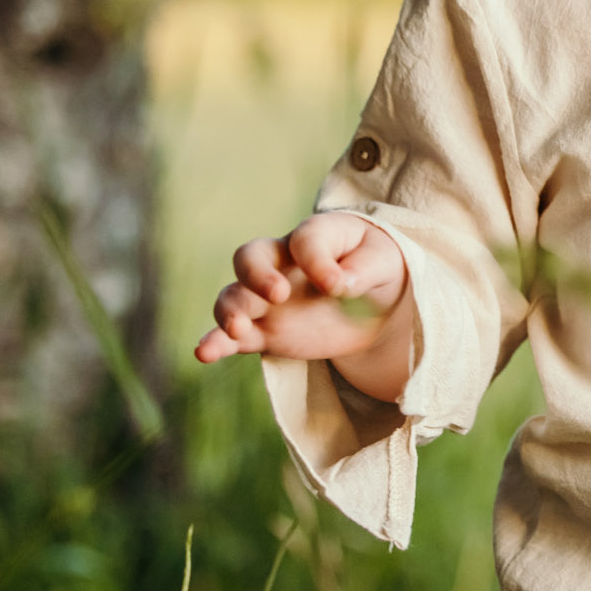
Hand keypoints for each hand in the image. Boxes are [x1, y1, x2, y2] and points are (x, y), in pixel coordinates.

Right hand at [195, 212, 414, 402]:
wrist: (375, 302)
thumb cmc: (379, 268)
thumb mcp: (386, 261)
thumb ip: (364, 268)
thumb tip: (340, 284)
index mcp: (315, 237)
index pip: (305, 241)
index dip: (317, 262)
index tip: (338, 287)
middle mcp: (282, 264)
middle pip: (250, 257)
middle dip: (257, 275)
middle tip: (279, 295)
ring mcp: (269, 300)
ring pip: (234, 296)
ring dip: (230, 311)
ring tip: (238, 329)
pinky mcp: (265, 331)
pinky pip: (233, 336)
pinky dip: (216, 343)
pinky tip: (204, 353)